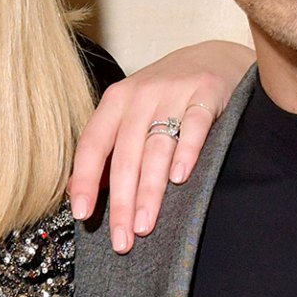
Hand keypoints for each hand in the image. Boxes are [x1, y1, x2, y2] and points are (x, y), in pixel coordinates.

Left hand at [69, 40, 252, 251]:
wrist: (216, 56)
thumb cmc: (168, 94)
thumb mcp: (133, 112)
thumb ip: (110, 148)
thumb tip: (80, 193)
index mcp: (116, 101)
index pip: (93, 143)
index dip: (85, 179)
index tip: (82, 213)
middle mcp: (141, 95)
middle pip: (125, 155)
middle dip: (122, 201)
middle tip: (122, 239)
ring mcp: (174, 93)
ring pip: (156, 148)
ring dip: (150, 189)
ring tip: (145, 224)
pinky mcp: (207, 94)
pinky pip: (194, 127)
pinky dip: (186, 152)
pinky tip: (180, 179)